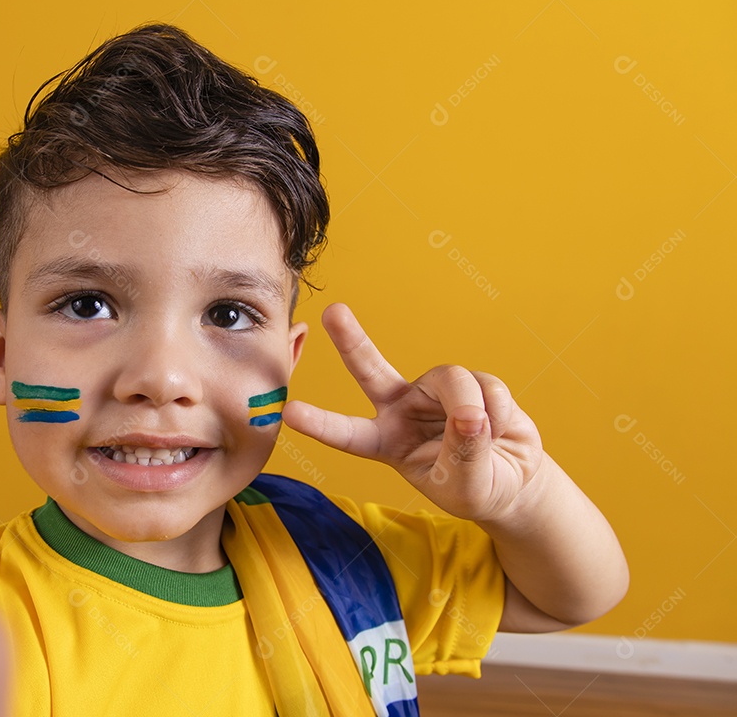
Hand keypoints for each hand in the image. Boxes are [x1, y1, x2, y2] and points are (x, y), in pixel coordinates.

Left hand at [282, 303, 544, 521]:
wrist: (513, 481)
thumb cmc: (476, 489)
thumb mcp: (464, 487)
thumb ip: (463, 453)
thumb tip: (469, 414)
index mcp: (385, 442)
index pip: (347, 434)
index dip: (320, 423)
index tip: (289, 413)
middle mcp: (402, 409)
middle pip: (370, 369)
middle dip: (351, 340)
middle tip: (332, 312)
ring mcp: (434, 392)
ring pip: (450, 379)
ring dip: (472, 407)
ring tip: (486, 434)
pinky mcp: (470, 382)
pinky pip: (486, 385)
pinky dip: (500, 410)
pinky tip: (501, 428)